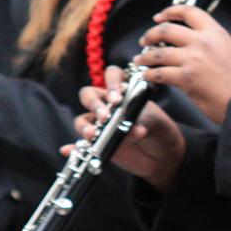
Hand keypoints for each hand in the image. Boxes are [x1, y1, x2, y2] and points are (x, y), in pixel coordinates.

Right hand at [65, 65, 186, 190]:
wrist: (163, 154)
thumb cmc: (159, 129)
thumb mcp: (154, 121)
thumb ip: (142, 120)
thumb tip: (134, 129)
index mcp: (123, 92)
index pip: (111, 76)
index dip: (111, 83)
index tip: (118, 98)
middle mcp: (108, 105)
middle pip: (89, 95)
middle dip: (94, 104)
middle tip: (105, 116)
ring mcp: (100, 125)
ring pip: (82, 120)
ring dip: (84, 126)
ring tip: (92, 134)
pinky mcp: (97, 144)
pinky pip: (80, 146)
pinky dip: (72, 148)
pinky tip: (68, 150)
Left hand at [134, 5, 230, 123]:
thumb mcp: (229, 51)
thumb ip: (210, 43)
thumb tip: (189, 44)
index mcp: (215, 33)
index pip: (189, 12)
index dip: (170, 11)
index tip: (160, 16)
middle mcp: (203, 42)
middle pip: (167, 29)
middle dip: (151, 34)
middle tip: (145, 41)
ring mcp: (193, 59)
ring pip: (159, 52)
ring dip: (145, 57)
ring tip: (140, 60)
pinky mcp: (186, 78)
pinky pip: (160, 73)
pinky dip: (150, 74)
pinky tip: (147, 75)